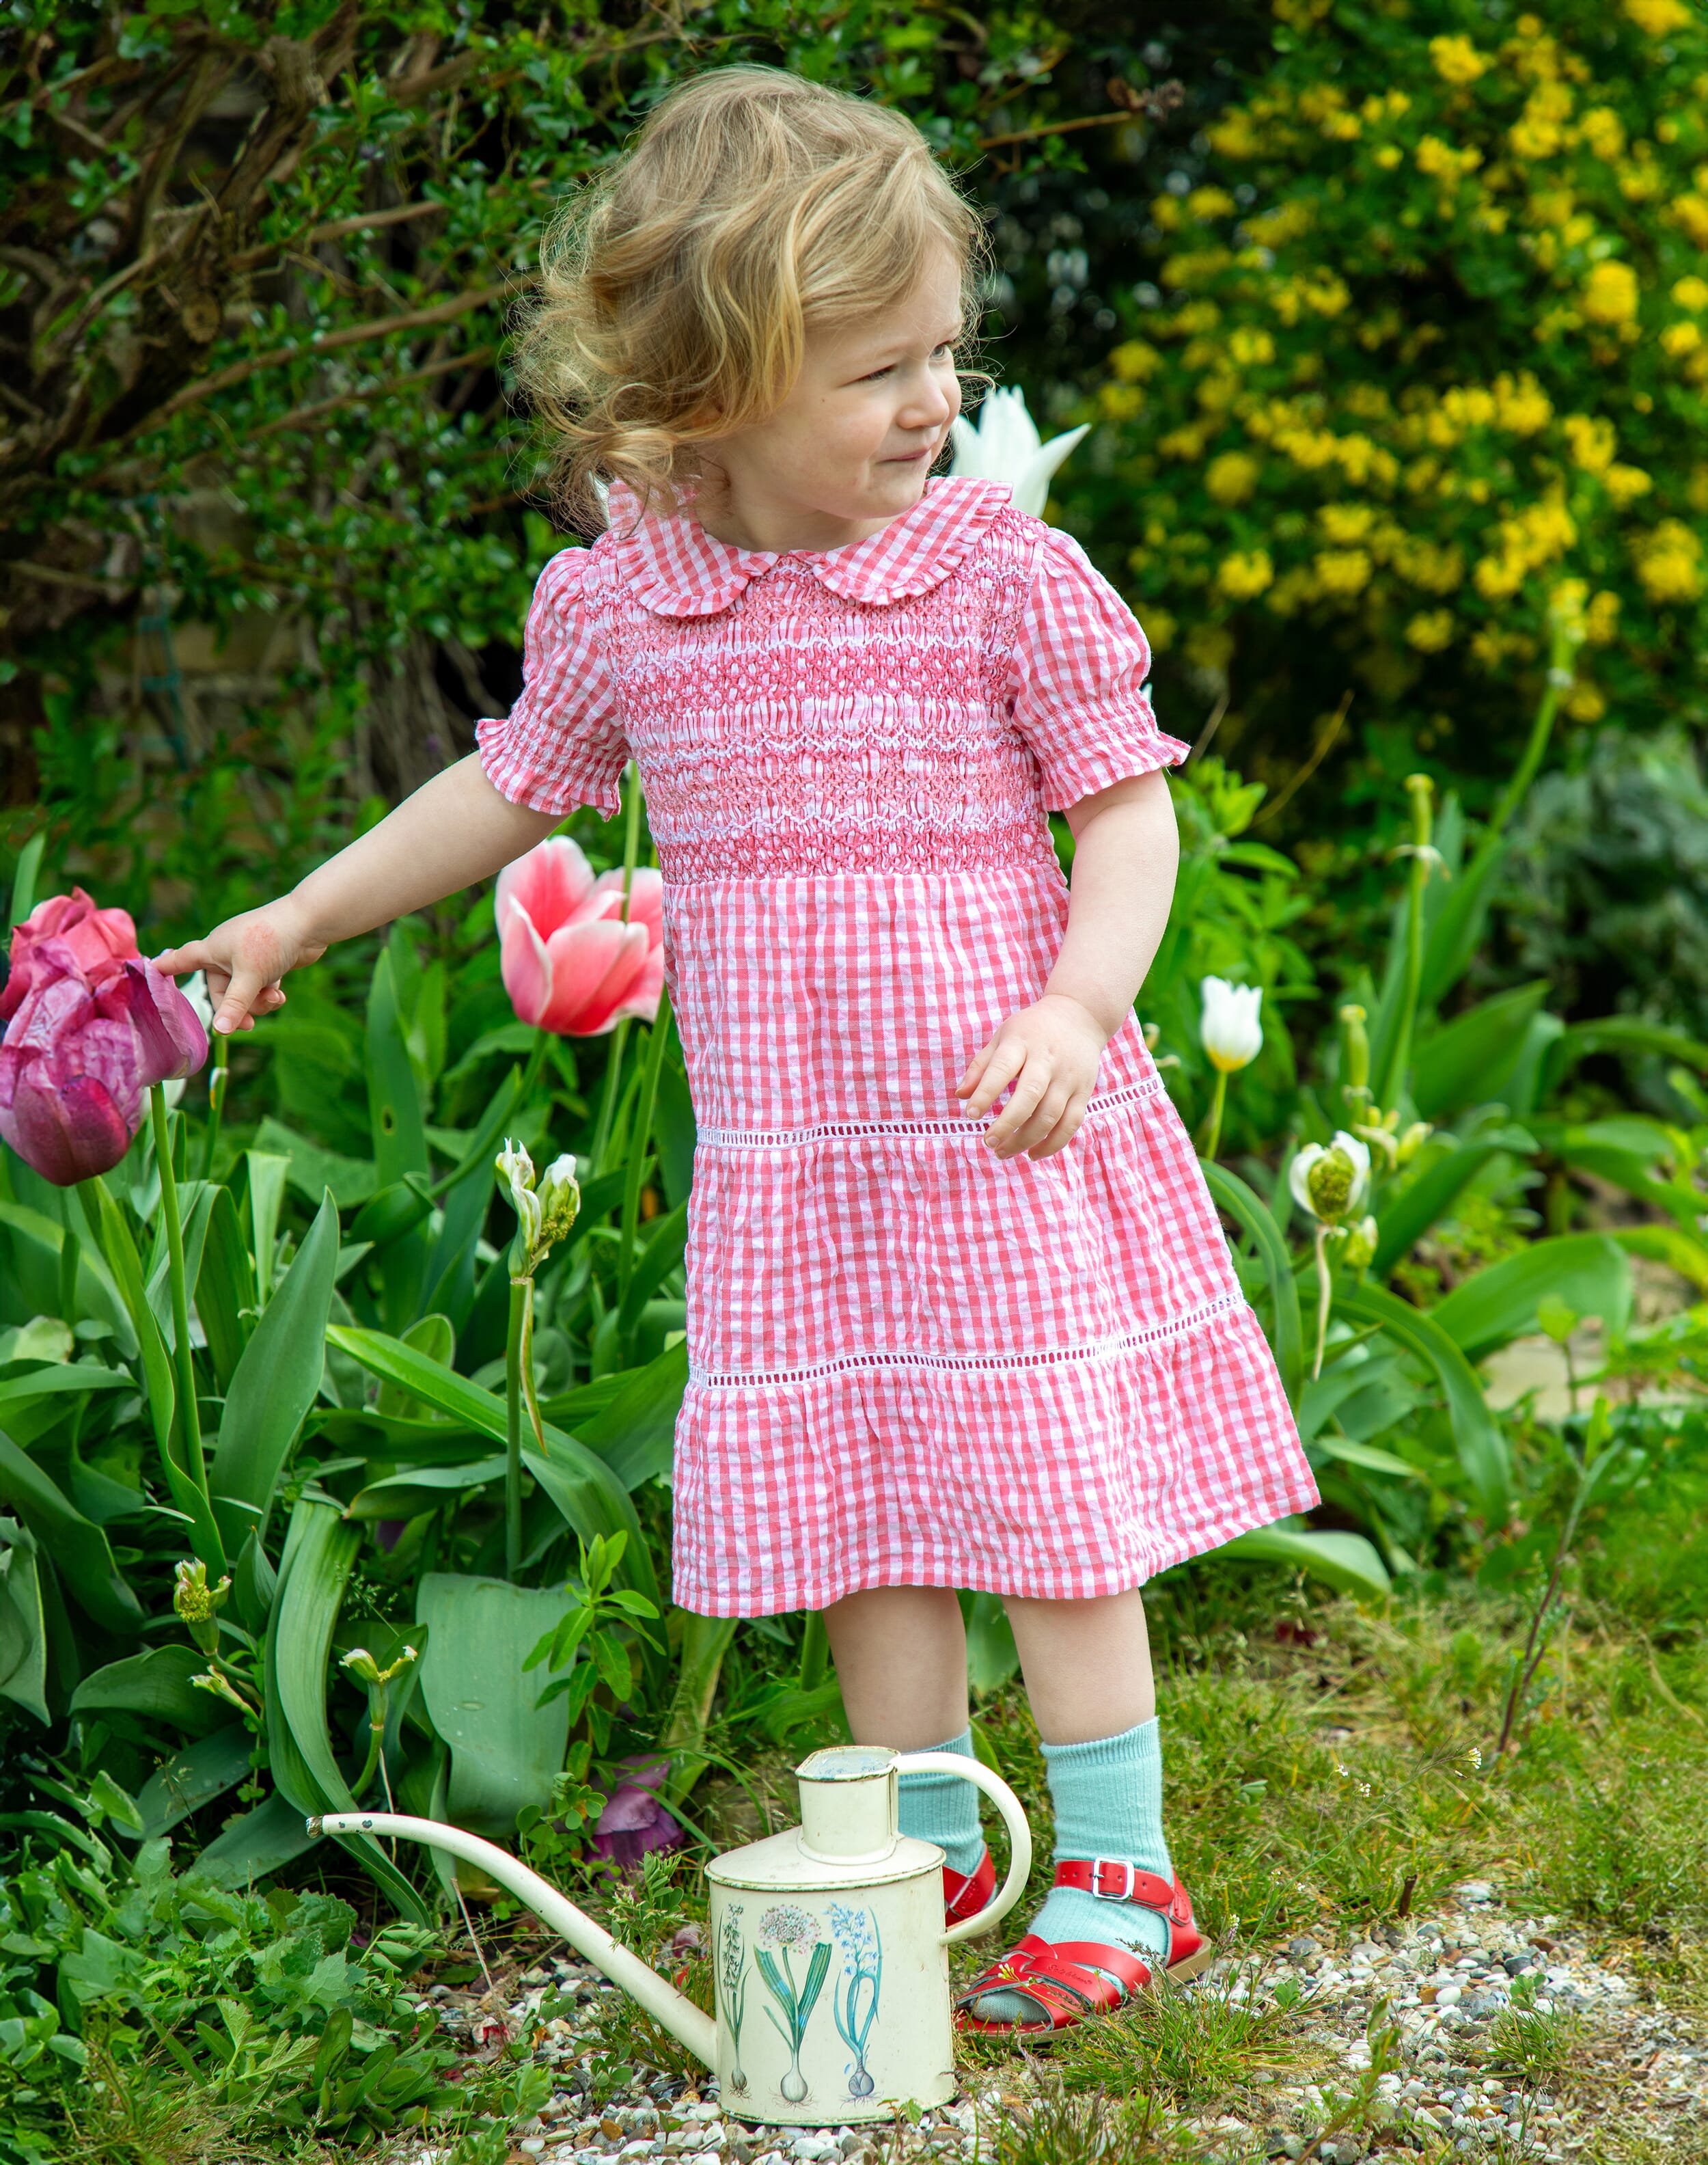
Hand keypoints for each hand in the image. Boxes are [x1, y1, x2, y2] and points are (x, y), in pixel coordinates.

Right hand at [155, 896, 324, 1036]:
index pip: (181, 960)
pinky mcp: (268, 962)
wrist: (310, 922)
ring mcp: (248, 957)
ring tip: (274, 999)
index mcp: (212, 948)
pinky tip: (281, 995)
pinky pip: (260, 986)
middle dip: (236, 1007)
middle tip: (250, 1024)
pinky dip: (269, 993)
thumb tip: (219, 1031)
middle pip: (220, 990)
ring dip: (257, 1002)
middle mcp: (226, 953)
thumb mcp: (249, 977)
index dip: (166, 968)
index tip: (150, 972)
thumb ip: (234, 1005)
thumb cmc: (271, 940)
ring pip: (243, 992)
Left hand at [954, 993, 1108, 1160]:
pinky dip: (1052, 1144)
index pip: (1002, 1069)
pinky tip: (1033, 1153)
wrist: (1080, 1017)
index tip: (971, 1115)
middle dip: (1007, 1124)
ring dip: (1025, 1140)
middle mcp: (1048, 1059)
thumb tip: (960, 1096)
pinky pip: (1071, 1124)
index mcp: (1022, 1042)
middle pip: (1030, 1096)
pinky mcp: (1084, 1091)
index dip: (985, 1093)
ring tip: (1003, 1152)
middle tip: (988, 1142)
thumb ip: (981, 1066)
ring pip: (1050, 1116)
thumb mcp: (1003, 1036)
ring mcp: (1069, 1077)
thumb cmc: (1032, 1030)